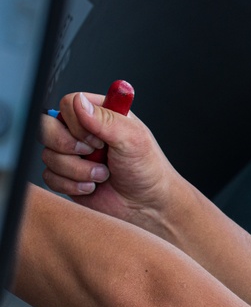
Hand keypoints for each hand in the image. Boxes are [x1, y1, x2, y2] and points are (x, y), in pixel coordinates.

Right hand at [39, 91, 181, 228]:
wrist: (147, 205)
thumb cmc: (147, 170)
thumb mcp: (132, 139)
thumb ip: (105, 119)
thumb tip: (80, 102)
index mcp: (100, 115)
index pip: (68, 104)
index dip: (76, 123)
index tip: (99, 139)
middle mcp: (82, 132)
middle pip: (47, 126)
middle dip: (68, 146)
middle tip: (94, 154)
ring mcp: (72, 154)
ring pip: (48, 154)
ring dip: (77, 170)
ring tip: (103, 175)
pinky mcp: (66, 176)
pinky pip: (49, 176)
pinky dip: (72, 185)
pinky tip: (92, 187)